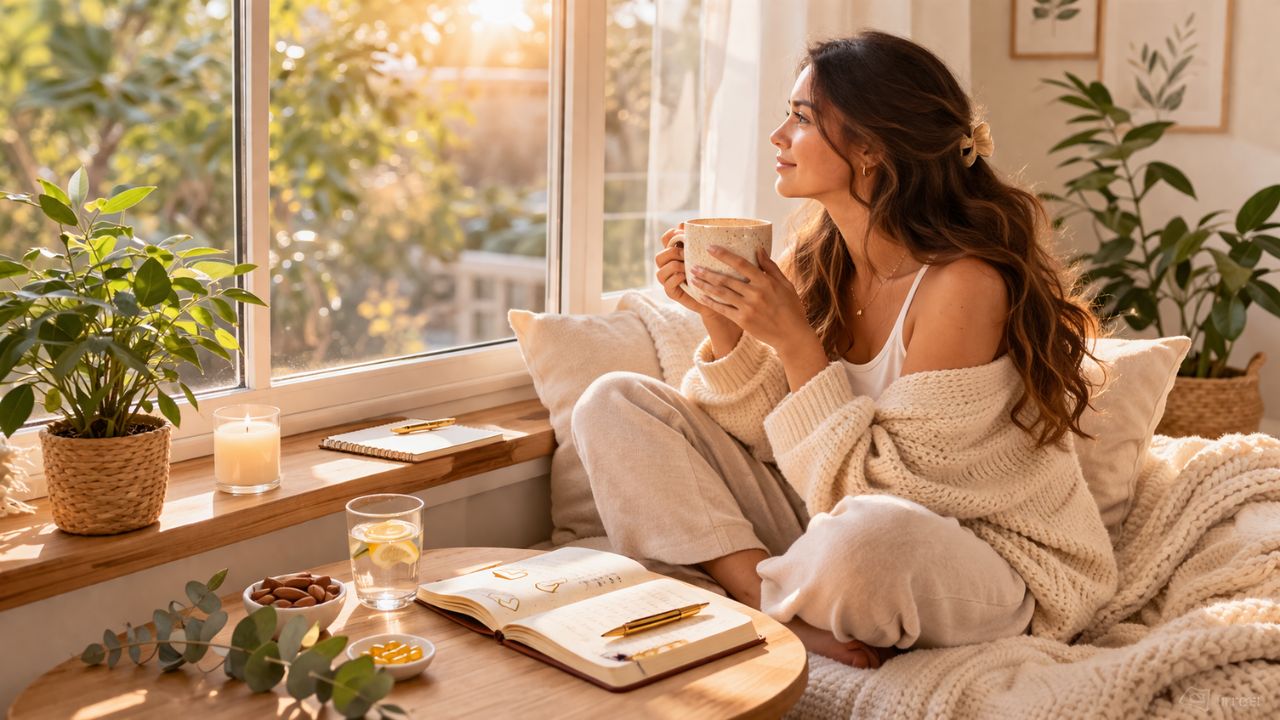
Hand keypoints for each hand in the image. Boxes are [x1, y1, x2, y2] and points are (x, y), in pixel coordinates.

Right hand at [655, 225, 737, 330]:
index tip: (681, 233)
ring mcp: (670, 280)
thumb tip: (696, 224)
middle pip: (660, 256)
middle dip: (672, 252)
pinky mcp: (673, 292)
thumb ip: (703, 240)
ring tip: (685, 266)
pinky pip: (667, 285)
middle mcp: (670, 266)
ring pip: (660, 271)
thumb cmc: (717, 273)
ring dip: (672, 266)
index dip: (670, 235)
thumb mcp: (711, 254)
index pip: (665, 239)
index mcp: (677, 253)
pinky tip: (684, 276)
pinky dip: (675, 278)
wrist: (719, 297)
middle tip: (686, 252)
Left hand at [687, 246, 817, 352]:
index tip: (710, 248)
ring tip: (692, 278)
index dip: (724, 255)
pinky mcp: (743, 320)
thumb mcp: (786, 284)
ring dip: (705, 285)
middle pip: (726, 279)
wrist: (791, 335)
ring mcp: (748, 308)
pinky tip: (700, 296)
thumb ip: (770, 267)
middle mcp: (755, 294)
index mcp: (766, 282)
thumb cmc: (791, 307)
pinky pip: (722, 309)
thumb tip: (759, 248)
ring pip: (721, 293)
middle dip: (707, 272)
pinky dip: (710, 302)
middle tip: (692, 265)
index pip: (741, 264)